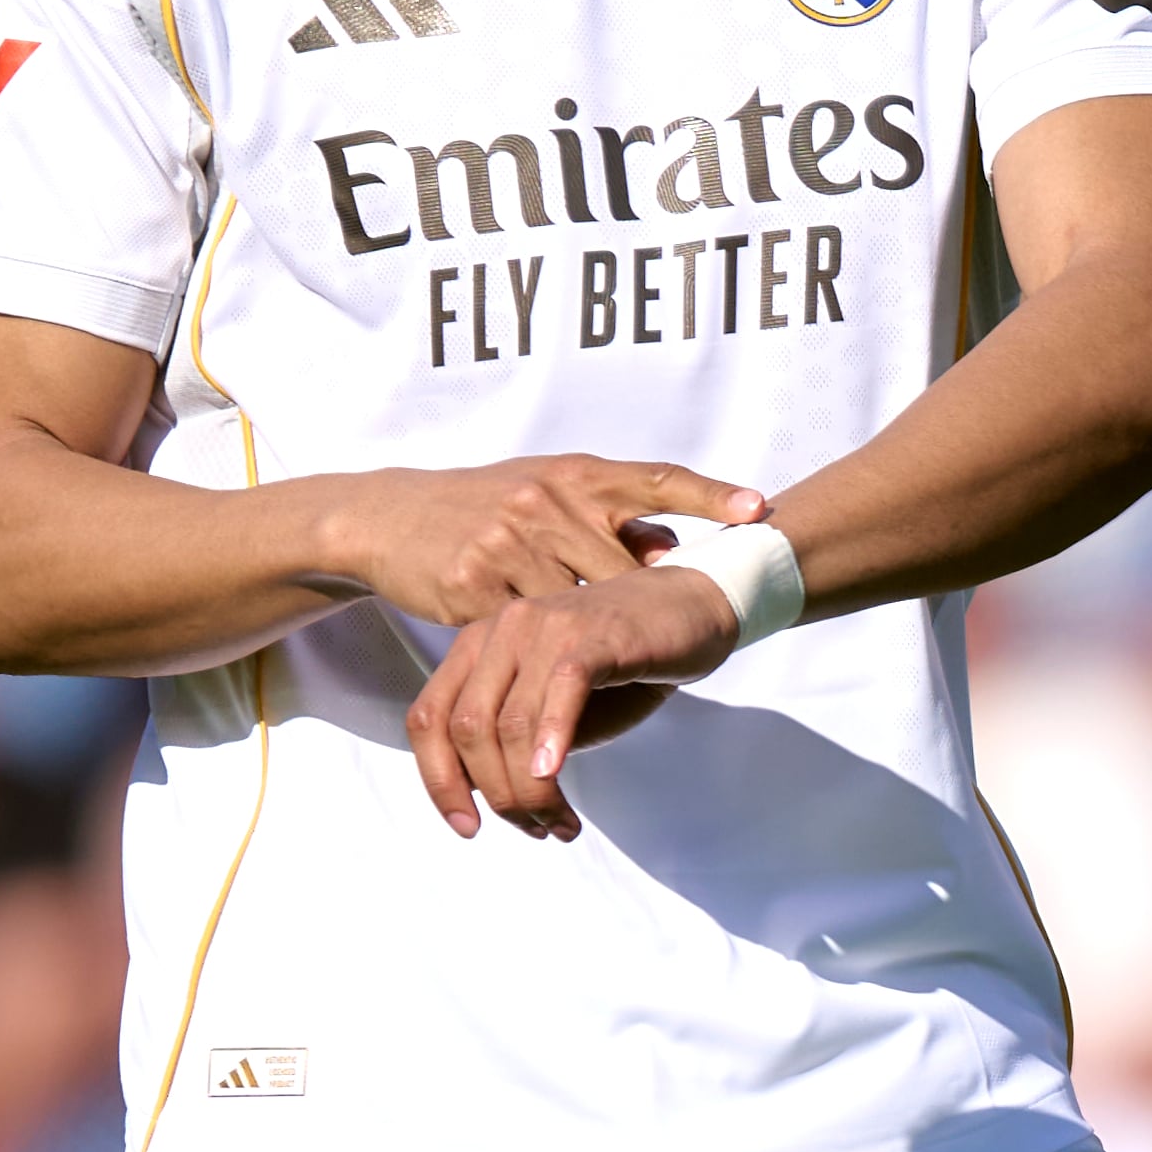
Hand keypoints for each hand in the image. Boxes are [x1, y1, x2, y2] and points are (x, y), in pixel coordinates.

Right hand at [322, 457, 764, 626]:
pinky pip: (526, 635)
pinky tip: (563, 678)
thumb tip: (672, 548)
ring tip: (634, 667)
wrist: (392, 516)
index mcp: (576, 474)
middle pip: (623, 562)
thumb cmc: (485, 505)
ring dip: (601, 641)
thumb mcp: (547, 491)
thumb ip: (606, 517)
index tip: (759, 509)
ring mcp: (510, 544)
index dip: (709, 495)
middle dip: (654, 598)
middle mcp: (548, 501)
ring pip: (577, 607)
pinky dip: (548, 659)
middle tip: (699, 623)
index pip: (655, 480)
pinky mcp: (474, 589)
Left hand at [406, 561, 746, 840]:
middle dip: (498, 796)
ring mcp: (548, 626)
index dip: (439, 782)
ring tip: (561, 824)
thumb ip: (514, 741)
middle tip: (538, 829)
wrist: (690, 608)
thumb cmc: (619, 665)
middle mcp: (503, 629)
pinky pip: (563, 688)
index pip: (429, 719)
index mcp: (479, 646)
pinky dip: (553, 739)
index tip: (467, 829)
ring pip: (512, 722)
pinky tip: (554, 777)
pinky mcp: (596, 633)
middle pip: (469, 729)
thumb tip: (486, 800)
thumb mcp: (552, 707)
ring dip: (531, 790)